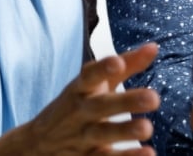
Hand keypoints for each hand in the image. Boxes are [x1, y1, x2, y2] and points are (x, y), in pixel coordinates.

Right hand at [0, 42, 160, 155]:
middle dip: (127, 101)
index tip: (117, 62)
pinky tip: (148, 154)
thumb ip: (127, 64)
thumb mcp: (95, 83)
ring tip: (147, 128)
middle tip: (154, 98)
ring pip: (103, 134)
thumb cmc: (77, 104)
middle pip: (101, 106)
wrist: (38, 144)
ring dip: (125, 132)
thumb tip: (154, 46)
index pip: (89, 75)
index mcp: (81, 88)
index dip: (102, 68)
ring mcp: (82, 137)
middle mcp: (80, 112)